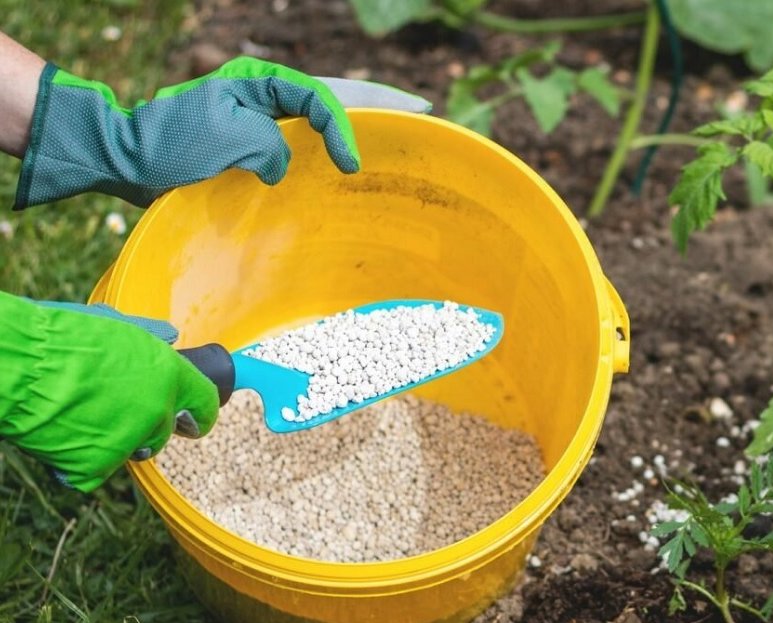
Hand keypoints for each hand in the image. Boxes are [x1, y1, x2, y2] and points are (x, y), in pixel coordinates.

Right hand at [0, 293, 218, 490]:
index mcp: (169, 374)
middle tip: (113, 411)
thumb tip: (171, 337)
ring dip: (115, 441)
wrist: (18, 367)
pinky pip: (95, 470)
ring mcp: (129, 441)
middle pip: (164, 431)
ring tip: (81, 415)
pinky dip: (79, 460)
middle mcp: (157, 410)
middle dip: (146, 425)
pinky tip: (62, 435)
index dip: (202, 413)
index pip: (205, 402)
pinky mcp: (96, 466)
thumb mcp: (115, 328)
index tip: (195, 420)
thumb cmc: (60, 340)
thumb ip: (149, 340)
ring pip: (132, 450)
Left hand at [14, 56, 432, 208]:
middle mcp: (262, 95)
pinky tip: (350, 158)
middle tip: (421, 108)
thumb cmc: (171, 146)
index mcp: (257, 82)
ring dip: (359, 121)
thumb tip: (283, 166)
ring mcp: (258, 119)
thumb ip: (270, 146)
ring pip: (321, 115)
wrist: (126, 162)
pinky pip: (302, 140)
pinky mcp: (251, 146)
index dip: (342, 129)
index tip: (351, 164)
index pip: (318, 98)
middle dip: (376, 102)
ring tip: (399, 126)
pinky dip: (330, 145)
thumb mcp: (228, 140)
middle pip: (332, 95)